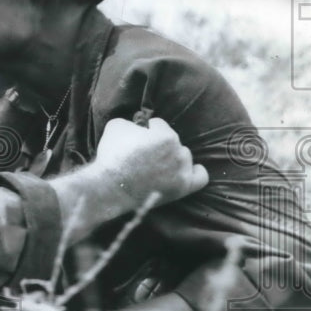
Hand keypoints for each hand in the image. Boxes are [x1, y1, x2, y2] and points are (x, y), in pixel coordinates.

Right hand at [93, 117, 207, 209]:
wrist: (111, 188)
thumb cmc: (112, 156)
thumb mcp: (115, 126)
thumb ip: (130, 122)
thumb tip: (136, 126)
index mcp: (166, 135)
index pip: (158, 124)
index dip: (145, 129)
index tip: (136, 138)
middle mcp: (178, 152)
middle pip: (172, 140)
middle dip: (158, 144)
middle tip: (142, 154)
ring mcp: (182, 171)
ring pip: (184, 157)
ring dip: (173, 157)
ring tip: (156, 165)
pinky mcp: (182, 188)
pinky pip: (200, 177)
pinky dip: (195, 172)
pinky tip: (187, 170)